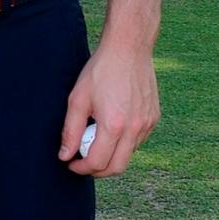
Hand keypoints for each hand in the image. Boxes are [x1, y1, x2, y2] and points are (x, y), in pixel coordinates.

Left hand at [58, 38, 159, 176]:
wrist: (129, 49)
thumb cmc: (101, 71)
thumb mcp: (77, 100)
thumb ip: (70, 131)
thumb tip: (65, 156)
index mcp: (114, 125)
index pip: (98, 163)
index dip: (81, 169)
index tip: (71, 164)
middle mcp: (135, 128)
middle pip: (116, 168)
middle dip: (97, 171)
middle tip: (82, 162)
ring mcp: (147, 124)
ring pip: (128, 155)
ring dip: (111, 155)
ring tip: (96, 138)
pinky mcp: (154, 118)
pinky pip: (138, 141)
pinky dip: (124, 142)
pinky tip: (112, 126)